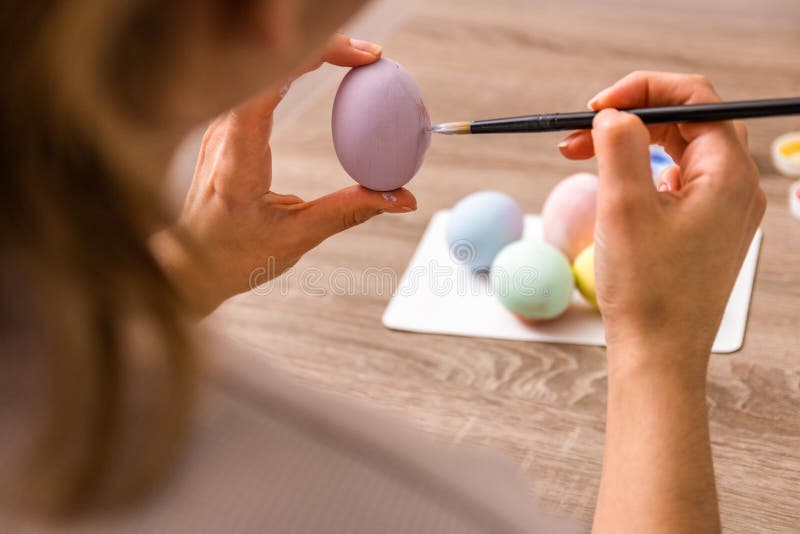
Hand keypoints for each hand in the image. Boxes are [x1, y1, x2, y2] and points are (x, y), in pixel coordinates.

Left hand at [153, 34, 416, 315]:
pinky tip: (322, 67)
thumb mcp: (296, 239)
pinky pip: (260, 82)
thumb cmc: (234, 256)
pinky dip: (296, 68)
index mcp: (236, 163)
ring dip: (310, 54)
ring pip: (262, 68)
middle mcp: (222, 135)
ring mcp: (221, 127)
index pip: (266, 88)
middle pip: (268, 66)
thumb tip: (402, 198)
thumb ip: (349, 213)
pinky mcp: (226, 127)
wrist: (190, 265)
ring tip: (355, 57)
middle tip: (370, 55)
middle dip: (322, 47)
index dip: (312, 59)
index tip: (361, 60)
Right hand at [559, 71, 764, 373]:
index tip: (595, 108)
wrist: (658, 355)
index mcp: (727, 175)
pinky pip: (673, 182)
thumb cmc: (647, 292)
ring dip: (629, 146)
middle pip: (685, 122)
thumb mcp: (624, 207)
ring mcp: (720, 209)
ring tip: (579, 156)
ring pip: (676, 151)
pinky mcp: (703, 228)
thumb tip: (613, 113)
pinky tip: (609, 189)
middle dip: (629, 118)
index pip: (694, 99)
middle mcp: (733, 187)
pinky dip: (638, 174)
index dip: (641, 90)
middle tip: (578, 134)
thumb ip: (619, 146)